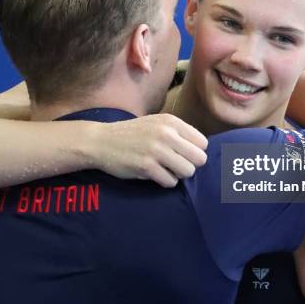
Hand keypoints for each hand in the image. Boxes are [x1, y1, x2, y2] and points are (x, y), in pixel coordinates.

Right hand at [92, 114, 207, 186]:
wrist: (101, 141)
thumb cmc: (132, 134)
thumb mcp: (156, 123)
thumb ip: (178, 133)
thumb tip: (201, 150)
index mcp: (171, 122)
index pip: (202, 143)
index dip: (194, 152)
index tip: (182, 154)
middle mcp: (166, 134)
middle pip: (199, 159)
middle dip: (189, 165)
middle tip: (175, 165)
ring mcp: (156, 150)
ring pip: (188, 171)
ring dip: (178, 174)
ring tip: (165, 169)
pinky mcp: (146, 166)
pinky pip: (171, 182)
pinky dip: (165, 181)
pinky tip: (154, 174)